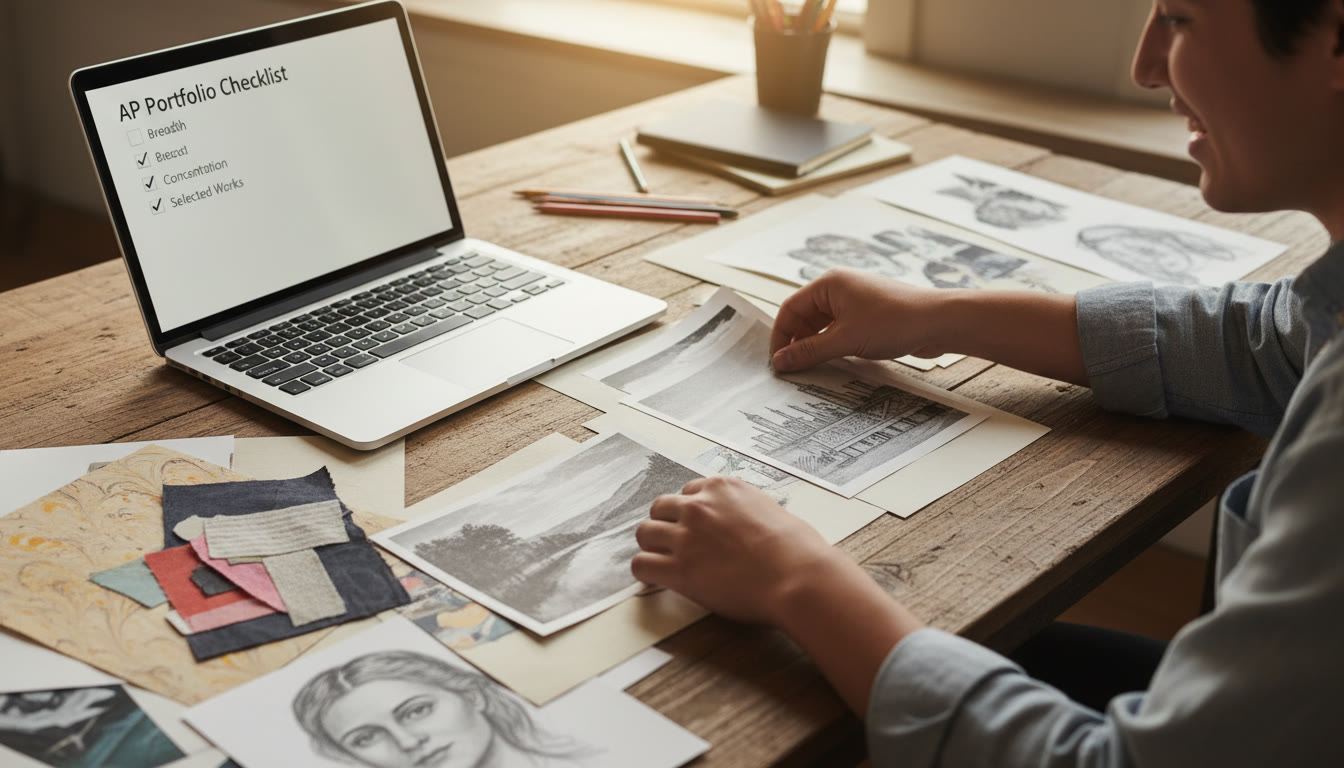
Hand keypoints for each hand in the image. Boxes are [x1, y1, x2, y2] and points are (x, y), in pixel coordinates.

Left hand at [631, 475, 845, 625]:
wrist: (797, 575)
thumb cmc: (796, 548)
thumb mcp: (770, 509)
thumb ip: (745, 510)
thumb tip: (743, 523)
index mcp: (722, 488)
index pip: (688, 492)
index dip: (688, 512)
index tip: (692, 527)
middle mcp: (699, 507)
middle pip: (659, 508)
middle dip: (665, 525)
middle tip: (673, 544)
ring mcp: (686, 537)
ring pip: (644, 533)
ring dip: (651, 546)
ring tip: (661, 561)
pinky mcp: (679, 569)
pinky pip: (642, 565)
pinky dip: (645, 572)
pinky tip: (655, 580)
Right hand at [771, 268, 946, 371]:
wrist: (938, 322)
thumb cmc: (895, 321)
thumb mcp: (845, 340)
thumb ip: (809, 351)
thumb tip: (781, 361)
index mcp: (828, 284)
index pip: (790, 309)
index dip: (781, 336)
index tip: (778, 361)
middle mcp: (839, 288)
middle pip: (805, 317)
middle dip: (798, 342)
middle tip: (793, 369)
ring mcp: (855, 301)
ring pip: (823, 326)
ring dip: (816, 346)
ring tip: (812, 369)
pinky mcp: (868, 315)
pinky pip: (841, 331)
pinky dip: (834, 346)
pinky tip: (836, 362)